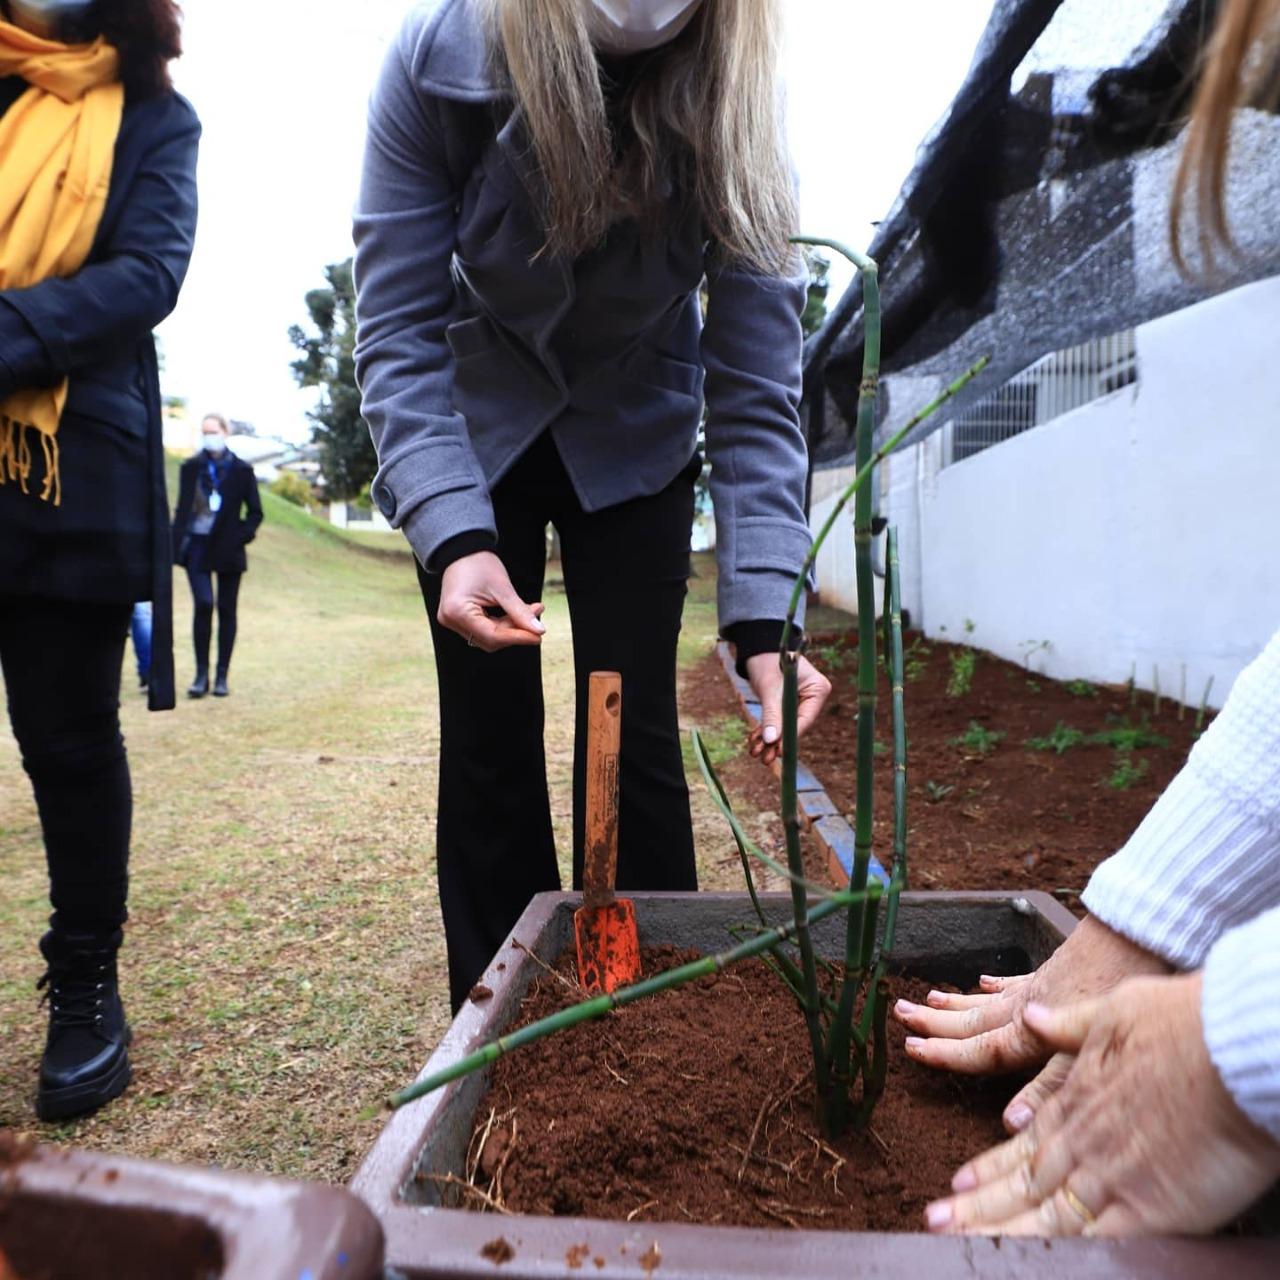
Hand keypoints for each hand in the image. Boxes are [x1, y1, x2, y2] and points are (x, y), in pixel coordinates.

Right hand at [438, 551, 545, 651]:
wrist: (462, 550)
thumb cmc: (479, 563)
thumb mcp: (503, 588)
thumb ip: (520, 612)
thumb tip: (538, 631)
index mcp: (458, 612)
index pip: (492, 636)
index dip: (517, 638)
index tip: (537, 637)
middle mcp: (451, 620)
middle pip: (490, 639)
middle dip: (515, 632)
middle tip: (536, 620)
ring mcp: (453, 620)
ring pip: (488, 636)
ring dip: (510, 628)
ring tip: (529, 611)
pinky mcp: (458, 618)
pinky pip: (483, 628)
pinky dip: (501, 624)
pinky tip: (515, 613)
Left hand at [743, 652, 830, 766]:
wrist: (758, 649)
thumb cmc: (767, 661)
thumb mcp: (769, 689)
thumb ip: (772, 714)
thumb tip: (771, 741)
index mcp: (818, 688)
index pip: (805, 718)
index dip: (790, 737)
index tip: (777, 751)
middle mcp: (813, 696)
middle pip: (795, 726)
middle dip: (776, 742)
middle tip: (762, 759)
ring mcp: (801, 701)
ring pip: (785, 726)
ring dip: (768, 739)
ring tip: (753, 752)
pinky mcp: (788, 704)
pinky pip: (778, 721)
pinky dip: (765, 730)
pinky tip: (753, 741)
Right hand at [893, 916, 1170, 1131]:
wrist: (1141, 933)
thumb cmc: (1119, 993)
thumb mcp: (1091, 1051)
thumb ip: (1050, 1087)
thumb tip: (1010, 1123)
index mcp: (1030, 1032)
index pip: (979, 1049)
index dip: (944, 1053)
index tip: (910, 1047)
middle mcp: (1027, 1009)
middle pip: (974, 1021)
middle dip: (936, 1022)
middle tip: (899, 1013)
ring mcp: (1041, 989)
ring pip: (987, 1001)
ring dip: (956, 1003)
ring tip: (927, 998)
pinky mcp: (1059, 973)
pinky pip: (1016, 983)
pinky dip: (996, 985)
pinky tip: (983, 980)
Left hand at [925, 973, 1279, 1235]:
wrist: (1228, 1049)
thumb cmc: (1182, 1025)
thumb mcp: (1115, 1010)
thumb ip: (1069, 1024)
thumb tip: (1033, 1018)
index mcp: (1078, 1099)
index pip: (1023, 1141)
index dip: (989, 1166)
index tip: (958, 1182)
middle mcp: (1085, 1139)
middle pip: (1023, 1182)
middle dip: (977, 1206)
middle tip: (934, 1220)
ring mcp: (1111, 1175)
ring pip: (1045, 1215)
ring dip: (999, 1231)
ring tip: (955, 1241)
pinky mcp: (1147, 1208)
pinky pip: (1092, 1240)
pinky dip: (1056, 1251)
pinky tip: (1029, 1259)